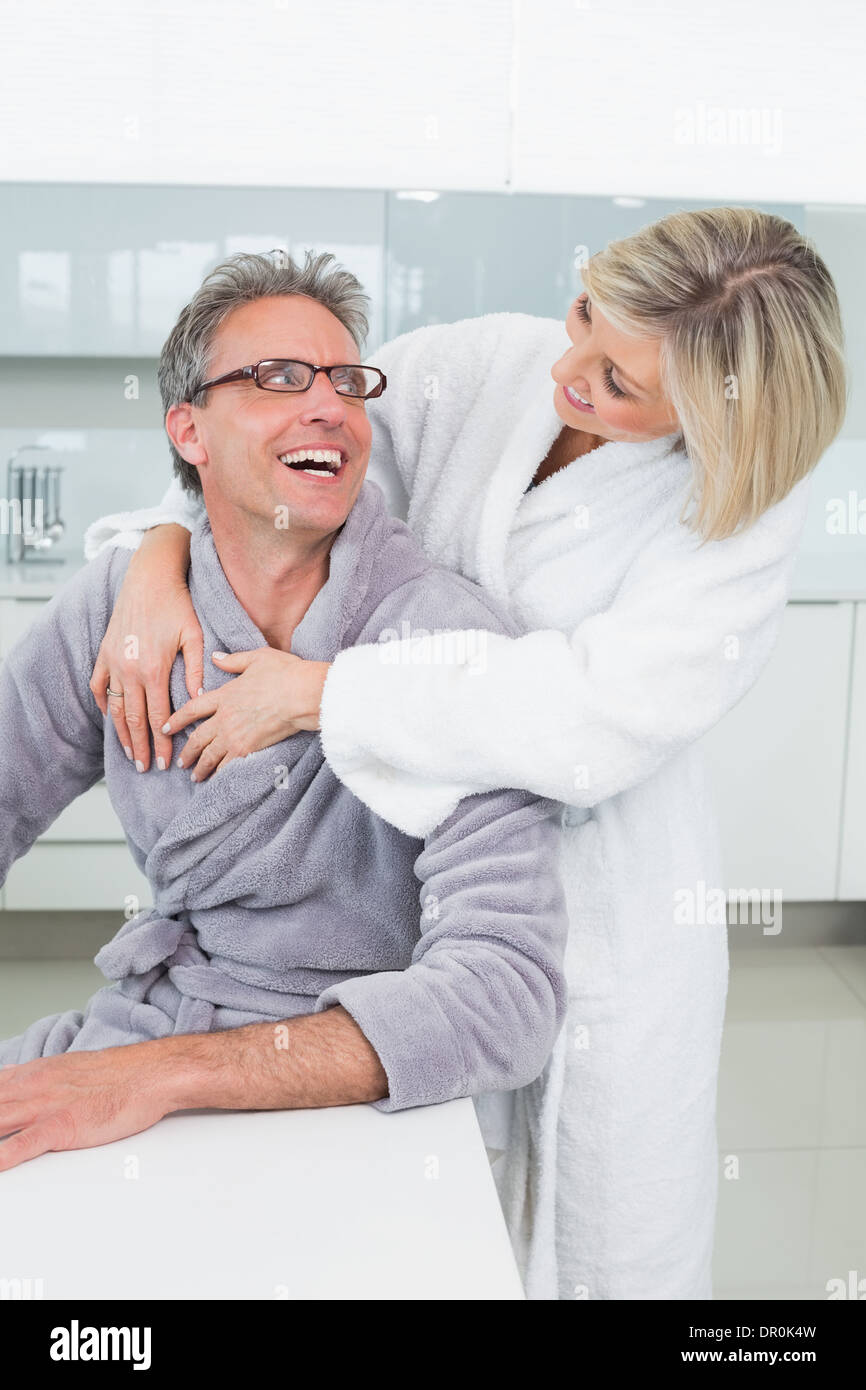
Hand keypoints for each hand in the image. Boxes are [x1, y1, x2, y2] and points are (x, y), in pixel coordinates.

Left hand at [0, 1042, 176, 1171]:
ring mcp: (44, 1107)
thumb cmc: (116, 1076)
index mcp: (31, 1075)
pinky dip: (3, 1156)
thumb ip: (36, 1080)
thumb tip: (15, 1087)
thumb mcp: (67, 1069)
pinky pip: (22, 1145)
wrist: (149, 1074)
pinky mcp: (62, 1127)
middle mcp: (31, 1089)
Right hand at [89, 525, 201, 772]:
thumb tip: (200, 699)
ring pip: (115, 708)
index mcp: (154, 670)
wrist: (148, 578)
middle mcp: (130, 670)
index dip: (161, 743)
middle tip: (145, 768)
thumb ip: (197, 670)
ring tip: (128, 753)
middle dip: (140, 747)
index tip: (164, 762)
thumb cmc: (177, 604)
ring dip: (121, 733)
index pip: (158, 717)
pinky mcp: (104, 652)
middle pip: (134, 719)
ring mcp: (113, 662)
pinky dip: (103, 703)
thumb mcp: (194, 636)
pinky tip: (110, 717)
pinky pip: (99, 685)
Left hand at [163, 648, 331, 781]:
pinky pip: (227, 766)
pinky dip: (219, 774)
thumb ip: (233, 660)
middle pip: (197, 738)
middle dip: (187, 752)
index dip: (175, 720)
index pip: (192, 709)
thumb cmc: (284, 673)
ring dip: (199, 767)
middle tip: (180, 762)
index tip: (165, 728)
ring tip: (194, 776)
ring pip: (209, 756)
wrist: (301, 695)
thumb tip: (216, 656)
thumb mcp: (257, 658)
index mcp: (224, 695)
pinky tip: (216, 781)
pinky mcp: (247, 749)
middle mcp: (224, 718)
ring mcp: (234, 735)